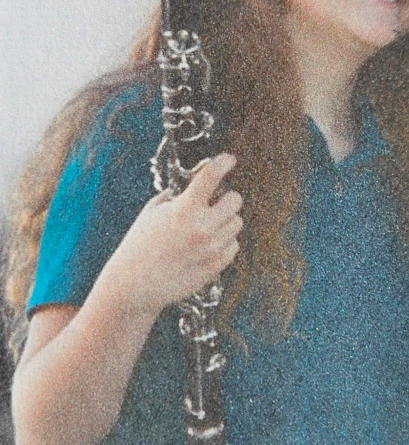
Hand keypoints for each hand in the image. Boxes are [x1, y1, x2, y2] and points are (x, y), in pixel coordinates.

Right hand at [103, 153, 242, 315]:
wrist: (135, 285)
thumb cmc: (140, 245)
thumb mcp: (152, 212)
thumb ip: (175, 196)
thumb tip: (195, 183)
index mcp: (184, 209)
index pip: (211, 176)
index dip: (223, 163)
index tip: (229, 159)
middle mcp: (202, 227)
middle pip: (235, 200)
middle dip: (226, 198)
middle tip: (215, 202)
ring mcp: (212, 248)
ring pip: (236, 224)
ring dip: (225, 220)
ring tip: (206, 226)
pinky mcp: (216, 266)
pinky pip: (233, 246)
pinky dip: (225, 242)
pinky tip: (207, 244)